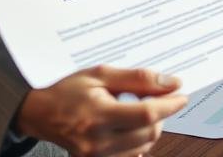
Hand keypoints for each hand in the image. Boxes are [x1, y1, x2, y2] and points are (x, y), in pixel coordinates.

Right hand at [14, 66, 187, 156]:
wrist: (40, 113)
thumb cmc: (69, 90)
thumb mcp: (103, 74)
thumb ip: (139, 79)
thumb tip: (171, 83)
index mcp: (98, 116)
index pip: (146, 115)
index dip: (169, 105)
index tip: (182, 95)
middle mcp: (96, 143)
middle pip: (149, 134)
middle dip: (163, 114)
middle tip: (162, 96)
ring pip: (143, 147)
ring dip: (151, 128)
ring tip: (142, 108)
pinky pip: (129, 156)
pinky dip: (138, 141)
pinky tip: (132, 125)